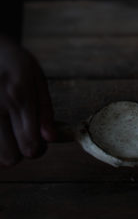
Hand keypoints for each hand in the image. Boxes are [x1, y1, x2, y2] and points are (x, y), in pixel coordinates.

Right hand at [0, 35, 56, 165]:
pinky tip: (0, 128)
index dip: (37, 150)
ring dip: (3, 149)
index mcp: (19, 96)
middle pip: (10, 157)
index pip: (30, 143)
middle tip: (21, 138)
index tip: (37, 143)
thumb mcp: (36, 78)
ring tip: (7, 131)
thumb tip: (50, 137)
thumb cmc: (13, 61)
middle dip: (19, 152)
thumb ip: (45, 109)